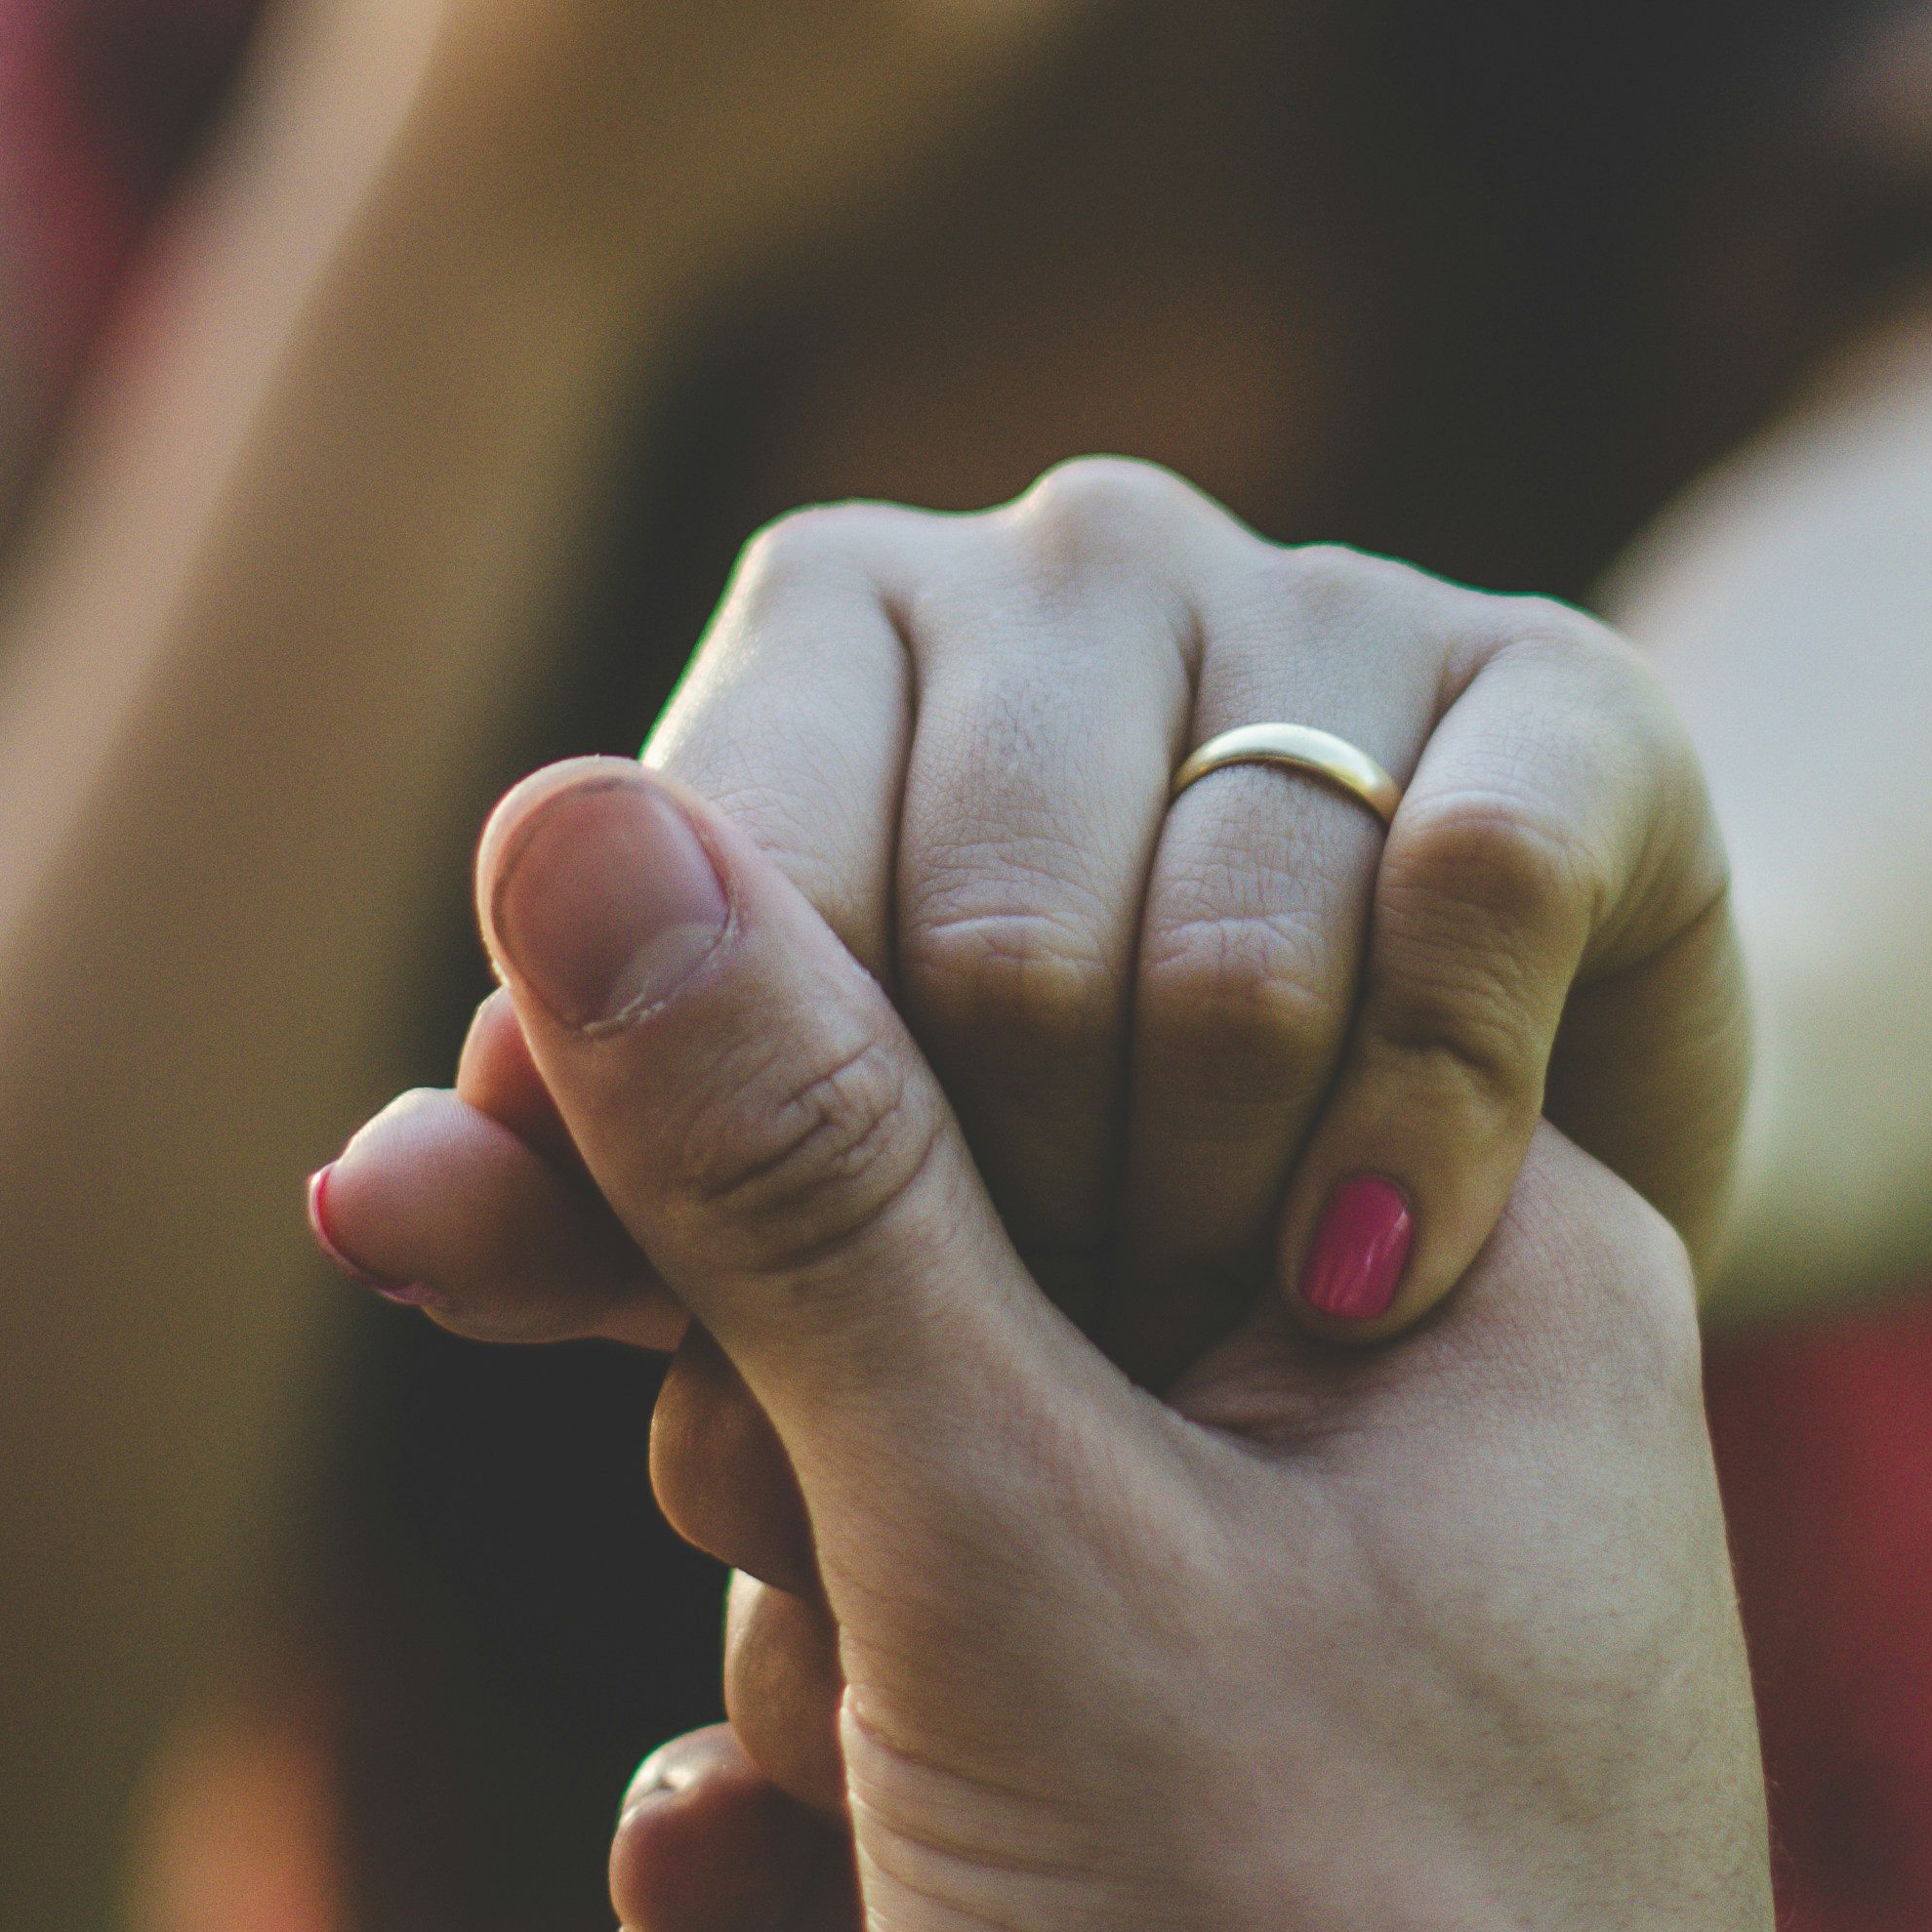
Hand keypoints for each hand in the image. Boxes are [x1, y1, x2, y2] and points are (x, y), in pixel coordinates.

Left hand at [317, 462, 1751, 1388]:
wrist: (1475, 1229)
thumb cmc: (1073, 1218)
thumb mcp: (808, 1241)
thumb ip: (594, 1214)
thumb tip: (363, 1195)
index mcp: (844, 615)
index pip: (718, 882)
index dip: (743, 1169)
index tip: (772, 1360)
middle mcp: (1076, 550)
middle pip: (980, 938)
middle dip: (1001, 1246)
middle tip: (1041, 1380)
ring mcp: (1333, 595)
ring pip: (1231, 941)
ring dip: (1219, 1224)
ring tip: (1217, 1344)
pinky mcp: (1568, 694)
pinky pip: (1473, 904)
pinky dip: (1429, 1137)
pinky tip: (1388, 1265)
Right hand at [457, 760, 1888, 1931]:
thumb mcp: (1013, 1548)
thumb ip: (797, 1171)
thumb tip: (579, 799)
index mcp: (1475, 1226)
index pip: (1059, 987)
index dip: (775, 1088)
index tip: (554, 1199)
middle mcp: (1443, 1373)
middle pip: (1000, 1226)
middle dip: (776, 1397)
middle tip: (728, 1543)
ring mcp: (1367, 1588)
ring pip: (970, 1466)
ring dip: (811, 1604)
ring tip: (804, 1771)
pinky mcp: (1273, 1784)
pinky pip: (1003, 1665)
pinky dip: (861, 1757)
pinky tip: (747, 1878)